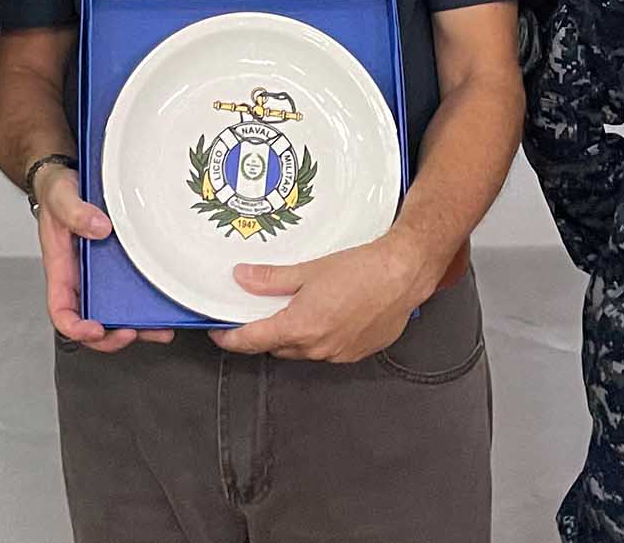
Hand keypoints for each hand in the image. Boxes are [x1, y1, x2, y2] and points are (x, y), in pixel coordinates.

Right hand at [33, 164, 174, 352]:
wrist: (68, 178)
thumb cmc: (56, 193)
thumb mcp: (61, 197)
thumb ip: (75, 212)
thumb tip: (99, 228)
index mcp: (61, 270)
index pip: (61, 312)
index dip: (76, 328)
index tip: (95, 329)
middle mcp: (81, 279)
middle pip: (92, 322)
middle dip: (112, 337)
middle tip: (132, 333)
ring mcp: (100, 276)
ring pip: (116, 313)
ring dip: (137, 327)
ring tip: (160, 329)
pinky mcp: (119, 267)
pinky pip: (131, 292)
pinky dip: (147, 305)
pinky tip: (164, 306)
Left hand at [208, 232, 433, 361]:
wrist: (404, 274)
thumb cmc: (363, 270)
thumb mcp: (309, 269)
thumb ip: (271, 279)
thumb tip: (243, 278)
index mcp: (300, 327)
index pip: (252, 341)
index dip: (230, 338)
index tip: (219, 332)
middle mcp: (318, 347)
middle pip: (276, 347)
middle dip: (263, 332)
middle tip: (258, 311)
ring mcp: (338, 353)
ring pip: (301, 350)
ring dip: (292, 335)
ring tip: (297, 308)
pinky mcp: (356, 352)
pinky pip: (326, 350)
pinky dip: (318, 337)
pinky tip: (326, 315)